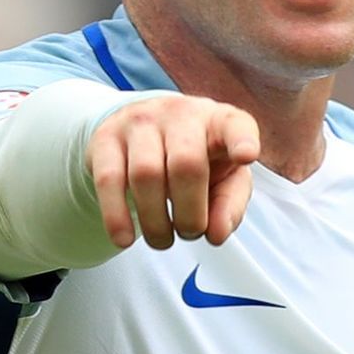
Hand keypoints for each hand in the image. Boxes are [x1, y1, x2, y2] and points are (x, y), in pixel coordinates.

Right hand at [88, 94, 260, 250]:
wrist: (141, 132)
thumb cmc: (195, 158)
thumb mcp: (223, 178)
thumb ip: (229, 205)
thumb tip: (216, 234)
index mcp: (218, 122)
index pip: (235, 126)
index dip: (241, 140)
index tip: (246, 157)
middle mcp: (180, 114)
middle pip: (186, 164)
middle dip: (190, 214)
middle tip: (189, 233)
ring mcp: (140, 122)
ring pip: (146, 174)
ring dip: (156, 222)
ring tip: (162, 239)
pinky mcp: (106, 138)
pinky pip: (109, 180)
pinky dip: (117, 216)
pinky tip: (124, 239)